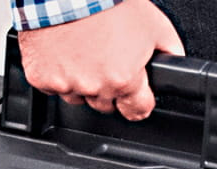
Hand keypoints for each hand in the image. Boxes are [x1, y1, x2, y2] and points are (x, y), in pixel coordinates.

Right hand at [17, 0, 184, 120]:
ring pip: (78, 96)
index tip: (137, 97)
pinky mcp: (42, 78)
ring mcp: (66, 85)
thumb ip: (167, 50)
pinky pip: (52, 85)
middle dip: (108, 86)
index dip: (140, 102)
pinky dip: (56, 72)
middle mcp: (95, 87)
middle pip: (106, 104)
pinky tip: (62, 49)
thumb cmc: (108, 0)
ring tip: (82, 48)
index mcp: (124, 79)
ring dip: (81, 79)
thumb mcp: (153, 22)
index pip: (138, 110)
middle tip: (105, 56)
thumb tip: (174, 64)